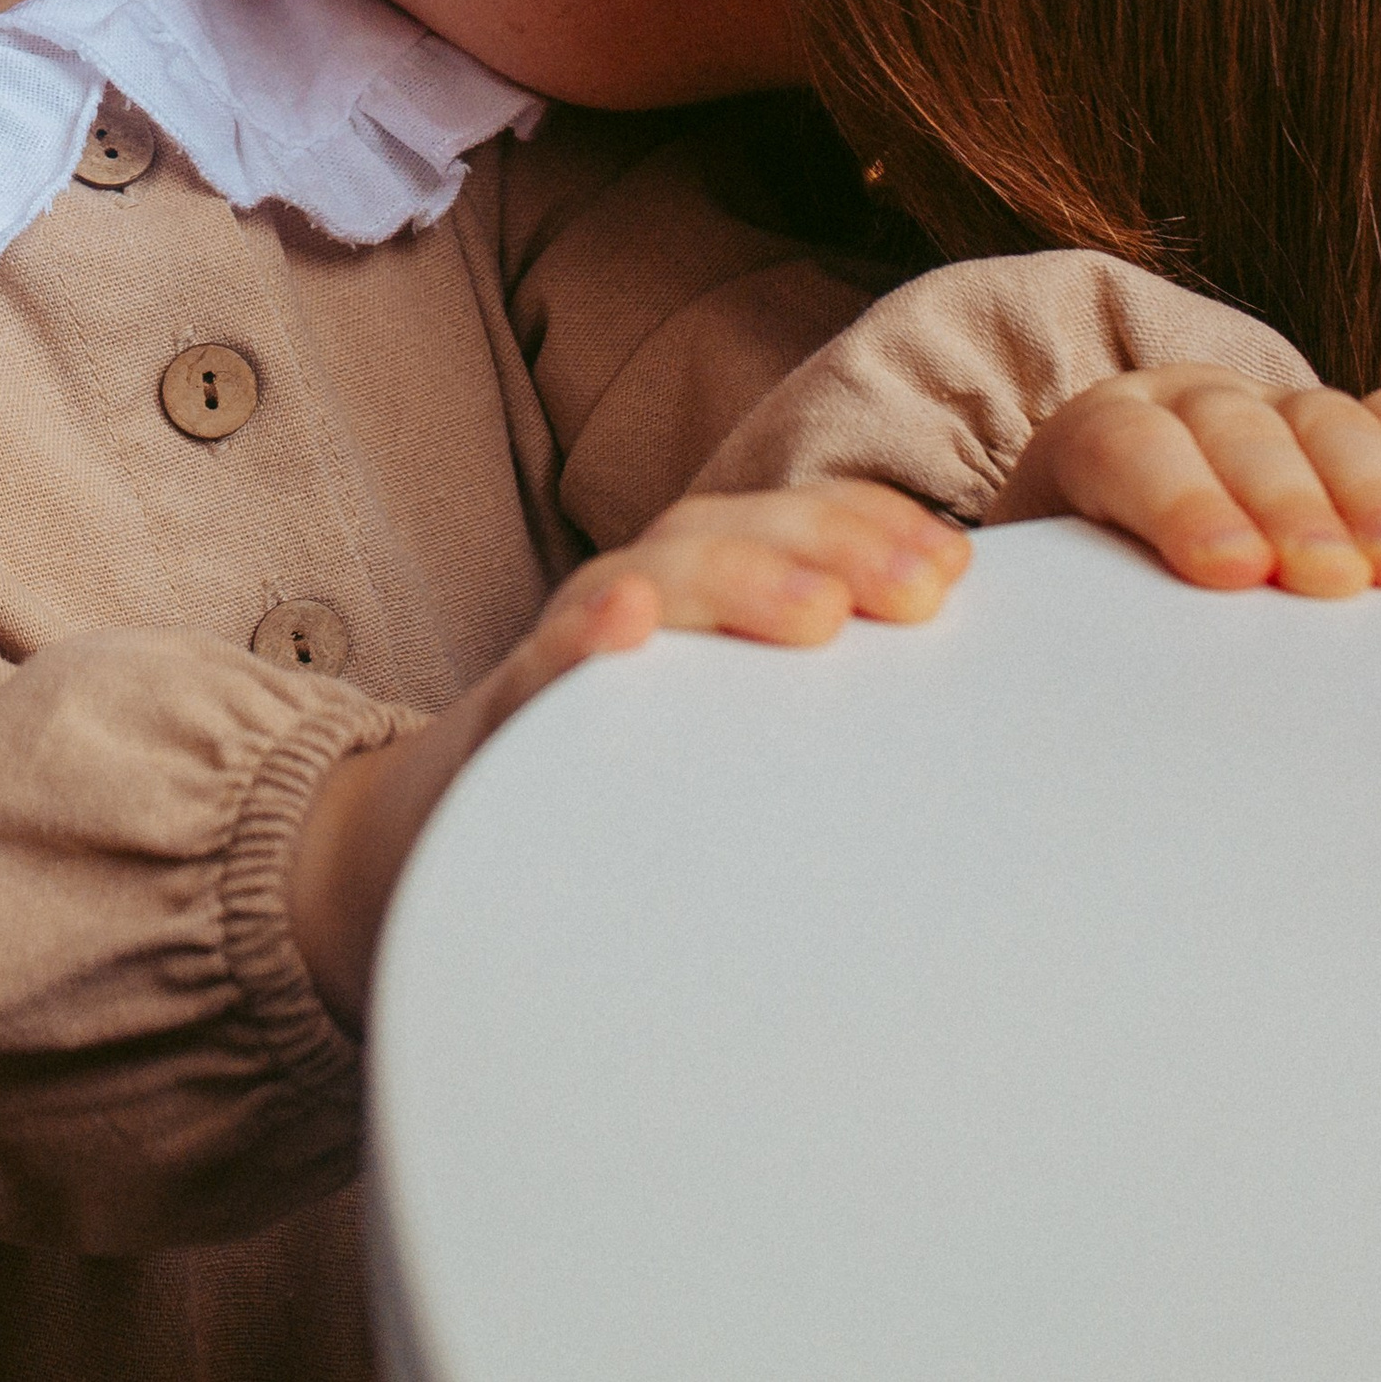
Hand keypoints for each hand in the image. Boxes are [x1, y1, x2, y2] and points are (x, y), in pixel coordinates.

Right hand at [288, 483, 967, 1031]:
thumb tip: (952, 746)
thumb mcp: (724, 745)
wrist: (424, 857)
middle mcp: (630, 607)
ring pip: (647, 581)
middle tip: (922, 590)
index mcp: (694, 603)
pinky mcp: (498, 726)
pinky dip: (585, 638)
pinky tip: (630, 628)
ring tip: (816, 612)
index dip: (868, 525)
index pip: (784, 528)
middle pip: (729, 536)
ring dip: (737, 580)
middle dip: (832, 543)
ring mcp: (563, 661)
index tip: (956, 567)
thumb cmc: (611, 796)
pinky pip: (538, 671)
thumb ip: (811, 723)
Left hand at [989, 365, 1380, 594]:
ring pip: (1321, 420)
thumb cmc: (1095, 597)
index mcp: (1092, 439)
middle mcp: (1184, 406)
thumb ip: (1088, 614)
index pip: (1127, 446)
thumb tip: (1107, 672)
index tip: (1231, 568)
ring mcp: (1269, 408)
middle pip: (1236, 431)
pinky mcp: (1338, 428)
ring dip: (1370, 492)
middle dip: (1289, 503)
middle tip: (1331, 577)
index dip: (1181, 501)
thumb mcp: (1072, 602)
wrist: (1115, 553)